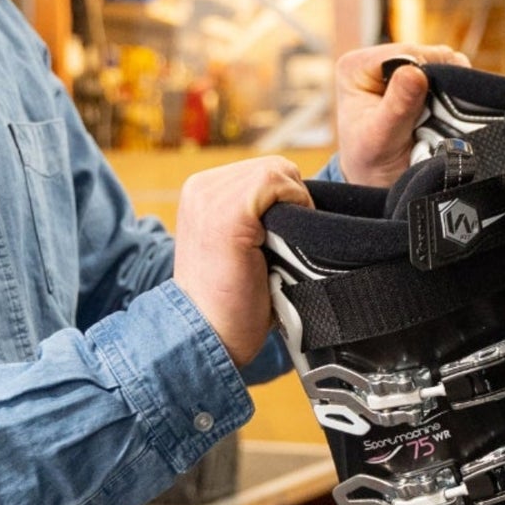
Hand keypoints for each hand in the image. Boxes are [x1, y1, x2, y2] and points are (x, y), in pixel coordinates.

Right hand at [173, 157, 313, 367]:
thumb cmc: (232, 301)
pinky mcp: (227, 211)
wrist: (209, 336)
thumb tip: (303, 201)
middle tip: (288, 243)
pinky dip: (294, 205)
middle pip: (275, 168)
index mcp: (202, 193)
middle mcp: (201, 187)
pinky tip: (283, 240)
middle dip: (293, 202)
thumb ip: (260, 216)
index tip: (285, 237)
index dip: (287, 201)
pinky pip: (277, 182)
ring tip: (283, 245)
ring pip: (278, 171)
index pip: (263, 173)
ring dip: (295, 205)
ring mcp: (210, 196)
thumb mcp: (242, 245)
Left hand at [336, 42, 469, 186]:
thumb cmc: (372, 162)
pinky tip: (448, 114)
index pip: (405, 54)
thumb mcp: (381, 139)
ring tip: (442, 118)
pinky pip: (452, 74)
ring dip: (451, 89)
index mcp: (356, 67)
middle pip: (427, 55)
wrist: (380, 182)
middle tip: (441, 117)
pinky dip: (456, 94)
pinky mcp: (420, 77)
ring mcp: (400, 67)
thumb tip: (414, 72)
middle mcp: (376, 60)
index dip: (428, 75)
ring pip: (444, 63)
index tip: (436, 109)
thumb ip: (397, 107)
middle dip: (441, 84)